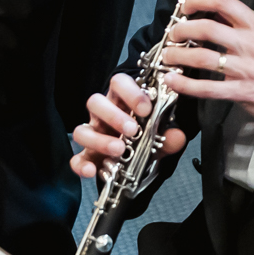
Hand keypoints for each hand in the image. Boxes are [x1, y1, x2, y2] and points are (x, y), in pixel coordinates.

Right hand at [71, 72, 188, 179]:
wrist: (135, 165)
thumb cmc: (144, 140)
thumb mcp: (159, 138)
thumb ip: (168, 137)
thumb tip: (177, 136)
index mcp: (121, 102)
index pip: (118, 83)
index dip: (130, 92)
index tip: (146, 108)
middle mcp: (102, 115)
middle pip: (95, 102)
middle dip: (113, 115)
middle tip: (132, 130)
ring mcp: (92, 135)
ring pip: (81, 130)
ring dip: (100, 140)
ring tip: (119, 149)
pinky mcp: (87, 156)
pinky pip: (76, 159)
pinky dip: (82, 165)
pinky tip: (92, 171)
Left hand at [154, 0, 253, 145]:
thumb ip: (244, 22)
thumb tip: (218, 7)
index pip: (224, 1)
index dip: (198, 0)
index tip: (186, 5)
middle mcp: (251, 45)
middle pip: (207, 28)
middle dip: (182, 29)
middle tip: (173, 33)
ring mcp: (245, 69)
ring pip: (202, 57)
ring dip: (178, 55)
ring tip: (168, 55)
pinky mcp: (241, 92)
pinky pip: (207, 87)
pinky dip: (185, 84)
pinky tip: (173, 80)